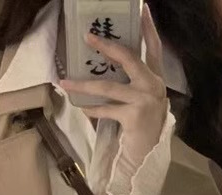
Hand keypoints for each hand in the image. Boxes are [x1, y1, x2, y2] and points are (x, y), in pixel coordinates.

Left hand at [59, 3, 167, 166]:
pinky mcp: (134, 116)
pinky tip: (81, 109)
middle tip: (87, 36)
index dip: (148, 27)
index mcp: (156, 78)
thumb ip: (131, 81)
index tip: (142, 7)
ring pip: (109, 86)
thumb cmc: (141, 125)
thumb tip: (102, 64)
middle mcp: (153, 85)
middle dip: (106, 46)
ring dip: (83, 85)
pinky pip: (105, 109)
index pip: (154, 47)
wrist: (148, 153)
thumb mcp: (141, 98)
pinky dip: (91, 109)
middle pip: (128, 58)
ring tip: (65, 82)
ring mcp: (144, 101)